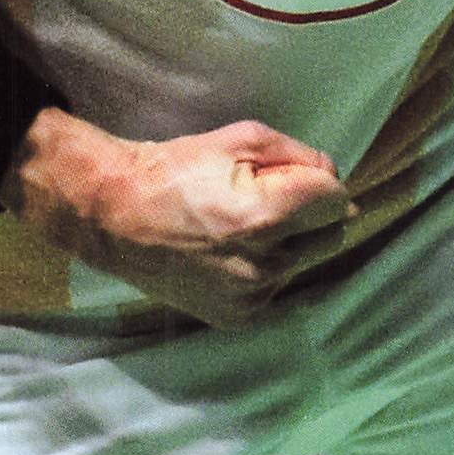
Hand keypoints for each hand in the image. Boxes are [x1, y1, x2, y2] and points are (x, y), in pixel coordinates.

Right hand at [2, 111, 353, 329]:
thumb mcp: (242, 138)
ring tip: (243, 226)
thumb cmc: (177, 169)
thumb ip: (299, 155)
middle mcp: (263, 263)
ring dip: (289, 242)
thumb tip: (335, 179)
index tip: (290, 176)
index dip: (319, 180)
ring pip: (305, 261)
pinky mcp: (237, 316)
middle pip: (332, 235)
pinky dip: (265, 267)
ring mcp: (250, 296)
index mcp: (266, 215)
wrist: (116, 216)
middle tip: (269, 198)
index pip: (337, 199)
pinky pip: (277, 287)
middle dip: (311, 212)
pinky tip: (230, 252)